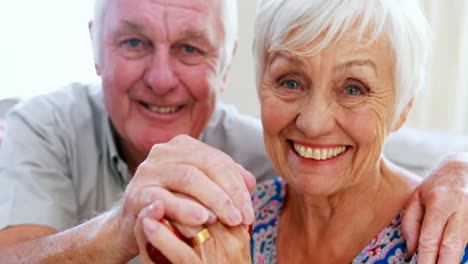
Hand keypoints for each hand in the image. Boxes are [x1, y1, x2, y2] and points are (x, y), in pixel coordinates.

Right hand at [112, 135, 255, 256]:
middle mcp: (163, 152)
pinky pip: (164, 198)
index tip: (250, 210)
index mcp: (182, 146)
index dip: (238, 185)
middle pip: (205, 165)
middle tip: (242, 217)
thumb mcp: (200, 192)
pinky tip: (202, 220)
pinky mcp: (136, 193)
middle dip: (228, 193)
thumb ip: (224, 182)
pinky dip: (184, 209)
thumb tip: (250, 182)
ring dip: (212, 199)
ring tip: (228, 219)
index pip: (218, 160)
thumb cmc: (172, 205)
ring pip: (187, 177)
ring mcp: (148, 171)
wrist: (134, 224)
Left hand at [402, 153, 467, 262]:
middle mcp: (460, 210)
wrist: (465, 168)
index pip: (430, 237)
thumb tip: (411, 250)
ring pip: (463, 247)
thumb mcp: (416, 197)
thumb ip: (410, 223)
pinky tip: (450, 258)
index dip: (425, 258)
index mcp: (440, 202)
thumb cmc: (437, 184)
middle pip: (452, 247)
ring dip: (451, 261)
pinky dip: (460, 253)